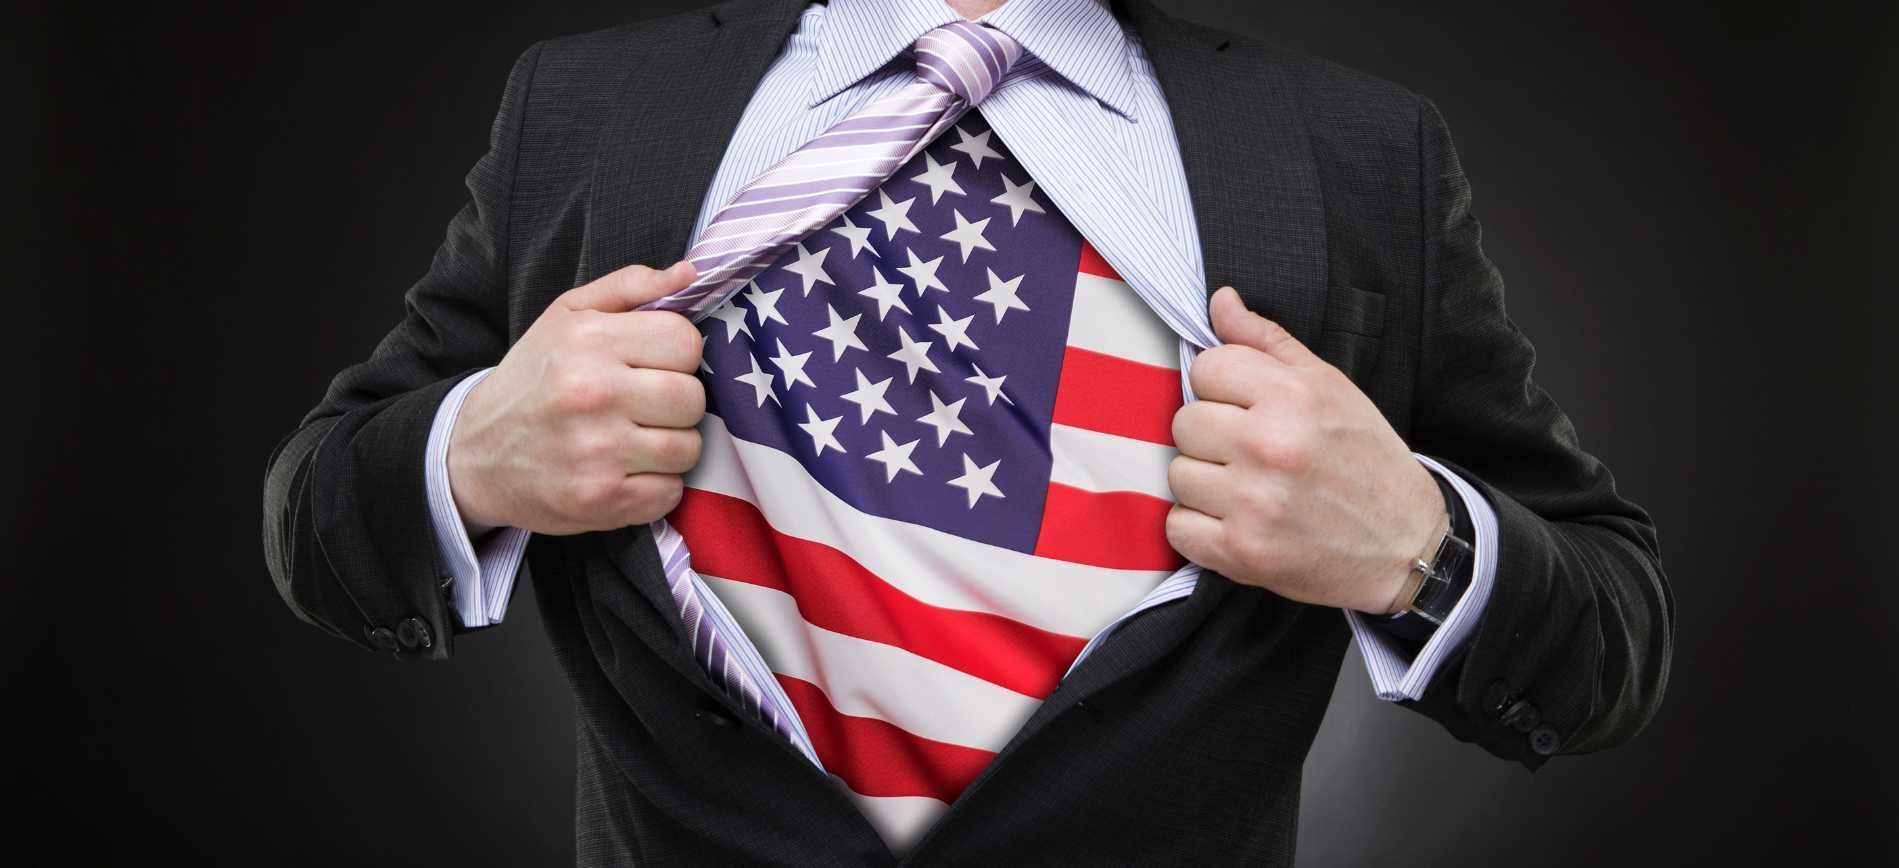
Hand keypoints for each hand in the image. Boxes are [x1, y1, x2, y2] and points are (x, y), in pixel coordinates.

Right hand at [446, 260, 705, 535]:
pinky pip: (670, 493)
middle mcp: (594, 394)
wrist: (473, 453)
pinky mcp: (601, 500)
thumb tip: (690, 273)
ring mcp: (599, 452)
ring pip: (688, 448)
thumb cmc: (532, 378)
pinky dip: (656, 488)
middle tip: (643, 406)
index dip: (677, 354)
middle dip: (676, 403)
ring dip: (669, 447)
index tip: (653, 365)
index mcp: (590, 341)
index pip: (686, 342)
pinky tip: (625, 472)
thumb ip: (630, 287)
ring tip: (633, 439)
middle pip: (693, 398)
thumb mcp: (568, 315)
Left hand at [1165, 287, 1449, 614]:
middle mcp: (1269, 446)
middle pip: (1184, 422)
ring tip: (1248, 488)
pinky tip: (1236, 520)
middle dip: (1212, 436)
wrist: (1406, 545)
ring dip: (1205, 483)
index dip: (1222, 387)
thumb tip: (1220, 301)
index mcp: (1293, 397)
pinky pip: (1177, 527)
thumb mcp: (1330, 387)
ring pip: (1178, 475)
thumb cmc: (1366, 461)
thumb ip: (1268, 342)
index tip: (1246, 407)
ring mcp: (1252, 503)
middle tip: (1250, 452)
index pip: (1206, 368)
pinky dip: (1200, 527)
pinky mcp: (1240, 552)